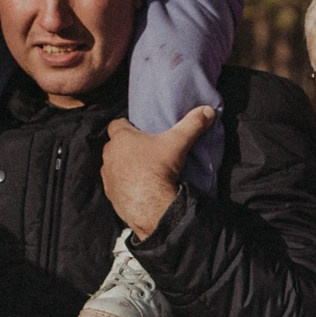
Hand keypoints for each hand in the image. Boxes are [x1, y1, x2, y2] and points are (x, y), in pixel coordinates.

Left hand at [101, 106, 215, 239]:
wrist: (151, 206)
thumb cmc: (159, 169)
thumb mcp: (179, 142)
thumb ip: (192, 124)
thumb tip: (207, 110)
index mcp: (122, 138)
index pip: (116, 124)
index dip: (126, 126)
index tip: (137, 130)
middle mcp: (110, 155)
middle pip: (115, 145)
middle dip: (126, 147)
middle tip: (144, 151)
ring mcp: (108, 176)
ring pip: (113, 166)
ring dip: (123, 167)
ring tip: (141, 171)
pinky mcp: (110, 194)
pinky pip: (115, 185)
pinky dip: (123, 185)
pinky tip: (137, 188)